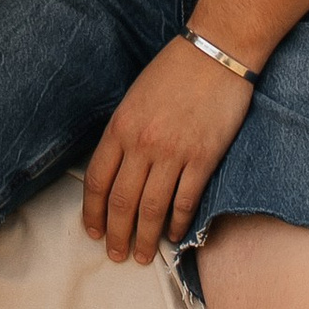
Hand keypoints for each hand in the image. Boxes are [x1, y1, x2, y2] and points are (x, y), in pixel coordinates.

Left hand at [80, 38, 254, 264]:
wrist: (215, 52)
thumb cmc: (173, 70)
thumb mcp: (134, 98)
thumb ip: (123, 134)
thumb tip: (116, 170)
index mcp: (120, 127)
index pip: (97, 181)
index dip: (92, 212)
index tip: (92, 231)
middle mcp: (142, 144)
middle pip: (122, 201)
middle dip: (116, 234)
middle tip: (115, 255)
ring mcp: (174, 152)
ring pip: (152, 208)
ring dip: (145, 237)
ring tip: (142, 255)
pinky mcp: (203, 158)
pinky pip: (186, 200)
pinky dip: (178, 222)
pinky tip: (174, 234)